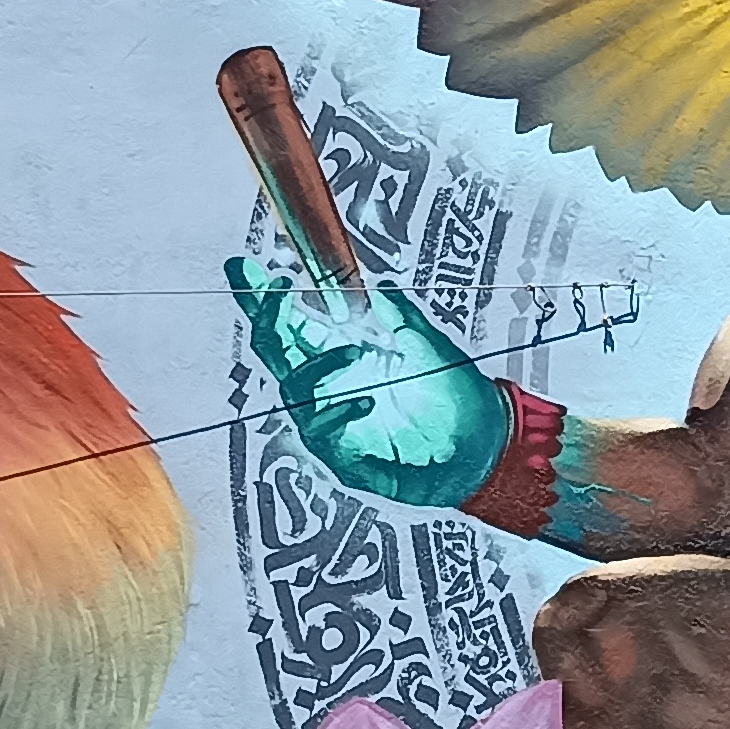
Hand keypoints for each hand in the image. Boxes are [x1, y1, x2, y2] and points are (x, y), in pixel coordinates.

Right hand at [227, 259, 515, 509]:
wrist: (482, 442)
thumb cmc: (452, 395)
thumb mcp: (426, 343)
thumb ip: (398, 314)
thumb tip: (376, 283)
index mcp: (340, 355)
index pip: (289, 325)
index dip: (264, 300)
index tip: (247, 270)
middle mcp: (327, 387)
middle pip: (277, 353)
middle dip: (268, 321)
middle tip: (276, 293)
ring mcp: (331, 422)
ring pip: (295, 393)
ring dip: (317, 368)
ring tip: (354, 353)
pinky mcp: (343, 458)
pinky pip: (324, 434)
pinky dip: (340, 413)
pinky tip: (365, 400)